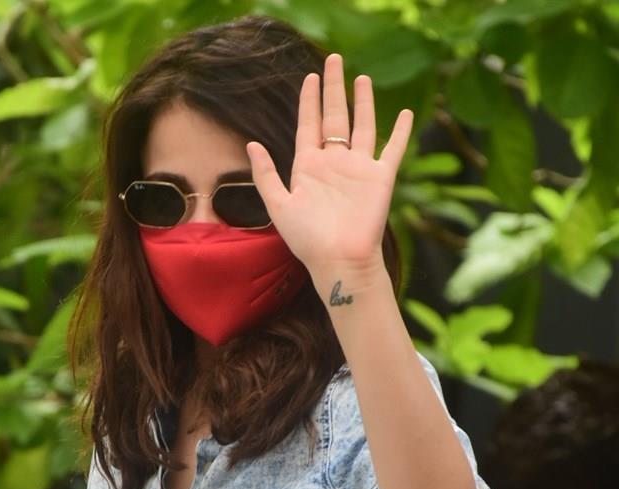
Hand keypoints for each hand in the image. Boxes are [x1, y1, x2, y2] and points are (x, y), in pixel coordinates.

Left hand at [246, 54, 412, 288]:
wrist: (339, 260)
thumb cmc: (308, 240)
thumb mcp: (279, 205)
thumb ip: (266, 175)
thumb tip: (251, 144)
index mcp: (309, 167)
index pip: (309, 125)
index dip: (309, 101)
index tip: (309, 78)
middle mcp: (334, 163)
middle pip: (334, 117)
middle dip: (333, 88)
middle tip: (333, 60)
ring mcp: (358, 168)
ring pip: (362, 126)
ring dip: (362, 102)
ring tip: (361, 78)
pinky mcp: (380, 177)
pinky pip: (393, 149)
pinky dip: (401, 132)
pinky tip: (406, 114)